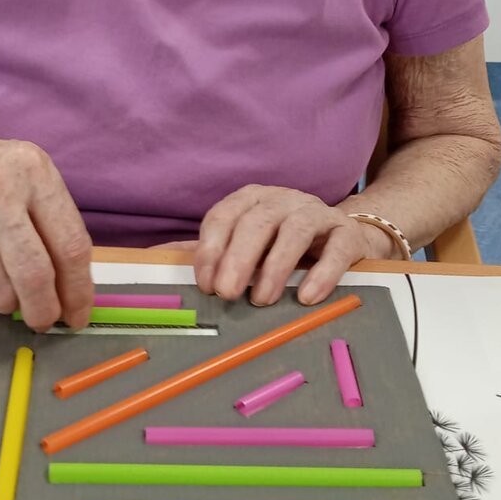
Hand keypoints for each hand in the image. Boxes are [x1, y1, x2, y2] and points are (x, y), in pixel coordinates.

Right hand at [0, 126, 93, 330]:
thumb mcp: (15, 174)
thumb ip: (47, 222)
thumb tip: (71, 290)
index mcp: (30, 169)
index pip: (70, 243)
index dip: (78, 289)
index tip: (78, 313)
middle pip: (35, 275)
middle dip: (43, 310)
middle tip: (43, 320)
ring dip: (3, 300)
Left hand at [194, 186, 392, 306]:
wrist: (344, 238)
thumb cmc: (284, 245)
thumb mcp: (245, 245)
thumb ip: (207, 252)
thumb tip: (154, 255)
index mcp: (252, 200)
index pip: (224, 216)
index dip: (211, 250)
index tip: (205, 284)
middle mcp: (283, 200)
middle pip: (257, 222)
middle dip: (238, 258)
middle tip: (227, 294)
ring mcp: (317, 213)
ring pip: (295, 230)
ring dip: (276, 266)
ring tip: (264, 300)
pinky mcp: (346, 232)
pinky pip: (337, 247)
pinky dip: (322, 272)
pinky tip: (308, 296)